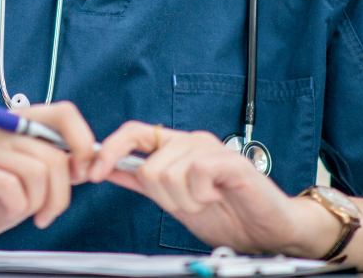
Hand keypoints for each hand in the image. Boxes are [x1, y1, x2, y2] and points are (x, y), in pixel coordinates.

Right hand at [0, 101, 95, 251]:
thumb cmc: (0, 198)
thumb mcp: (39, 180)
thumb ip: (63, 165)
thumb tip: (93, 163)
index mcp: (19, 122)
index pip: (64, 112)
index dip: (82, 142)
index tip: (84, 172)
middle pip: (55, 154)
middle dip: (61, 193)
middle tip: (49, 211)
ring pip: (38, 173)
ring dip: (38, 203)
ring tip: (23, 210)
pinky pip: (14, 190)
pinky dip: (18, 209)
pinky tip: (6, 210)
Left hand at [88, 123, 335, 256]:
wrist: (268, 230)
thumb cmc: (227, 213)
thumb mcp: (172, 201)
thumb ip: (142, 181)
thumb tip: (106, 168)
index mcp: (175, 149)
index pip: (132, 133)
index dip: (109, 150)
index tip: (93, 172)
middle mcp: (190, 142)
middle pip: (148, 164)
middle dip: (162, 196)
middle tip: (187, 203)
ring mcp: (210, 148)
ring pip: (169, 172)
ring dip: (184, 200)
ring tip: (204, 201)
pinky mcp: (230, 160)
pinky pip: (196, 173)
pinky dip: (200, 194)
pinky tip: (214, 196)